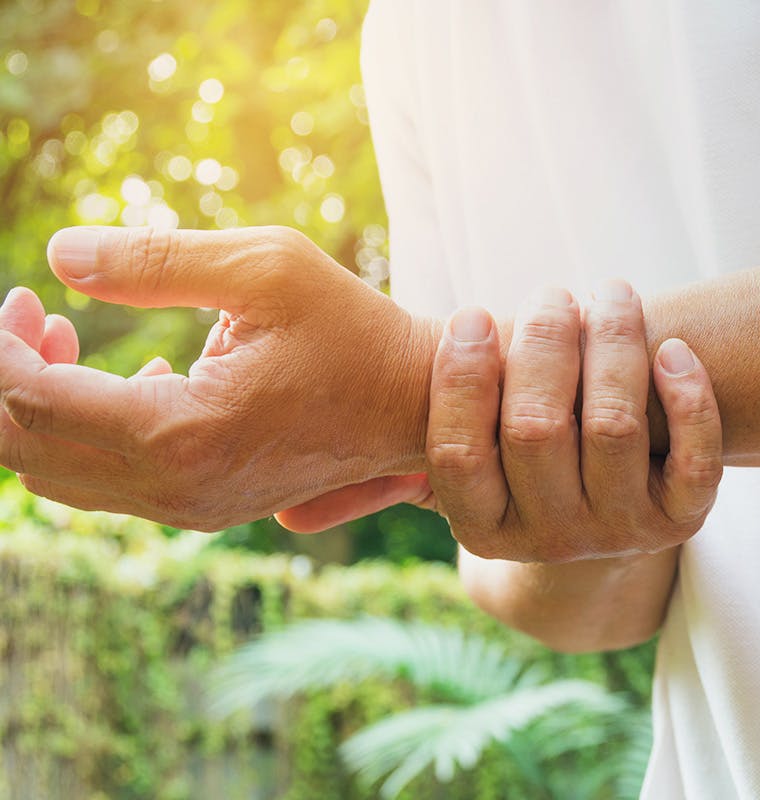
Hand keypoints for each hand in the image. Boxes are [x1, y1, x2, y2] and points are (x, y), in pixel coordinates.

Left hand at [0, 226, 438, 530]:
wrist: (421, 408)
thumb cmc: (356, 330)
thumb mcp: (266, 267)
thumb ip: (155, 258)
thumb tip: (60, 256)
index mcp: (182, 432)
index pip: (31, 400)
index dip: (0, 344)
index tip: (17, 294)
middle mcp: (176, 489)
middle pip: (26, 451)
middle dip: (7, 378)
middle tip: (30, 314)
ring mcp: (191, 509)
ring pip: (58, 477)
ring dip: (40, 409)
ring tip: (68, 339)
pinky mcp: (206, 509)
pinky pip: (108, 486)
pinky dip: (87, 434)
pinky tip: (138, 377)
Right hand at [425, 282, 722, 562]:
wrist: (605, 513)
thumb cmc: (521, 456)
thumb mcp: (465, 466)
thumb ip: (408, 449)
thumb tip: (299, 489)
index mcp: (484, 528)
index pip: (458, 454)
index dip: (461, 378)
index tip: (472, 314)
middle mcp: (550, 540)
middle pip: (536, 430)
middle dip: (541, 343)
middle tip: (550, 295)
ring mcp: (620, 532)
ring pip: (613, 427)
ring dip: (612, 343)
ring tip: (611, 294)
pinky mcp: (682, 518)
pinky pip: (697, 461)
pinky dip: (691, 399)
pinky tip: (674, 349)